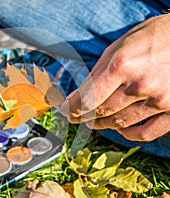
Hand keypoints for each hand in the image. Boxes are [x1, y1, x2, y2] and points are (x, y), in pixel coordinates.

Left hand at [60, 13, 169, 141]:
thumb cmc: (152, 37)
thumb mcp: (119, 47)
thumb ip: (98, 73)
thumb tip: (79, 94)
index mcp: (121, 66)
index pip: (88, 99)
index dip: (72, 109)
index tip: (65, 110)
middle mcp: (139, 85)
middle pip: (102, 112)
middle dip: (84, 117)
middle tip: (76, 117)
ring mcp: (159, 100)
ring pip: (120, 123)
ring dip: (102, 124)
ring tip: (94, 121)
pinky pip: (147, 133)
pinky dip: (130, 134)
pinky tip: (121, 130)